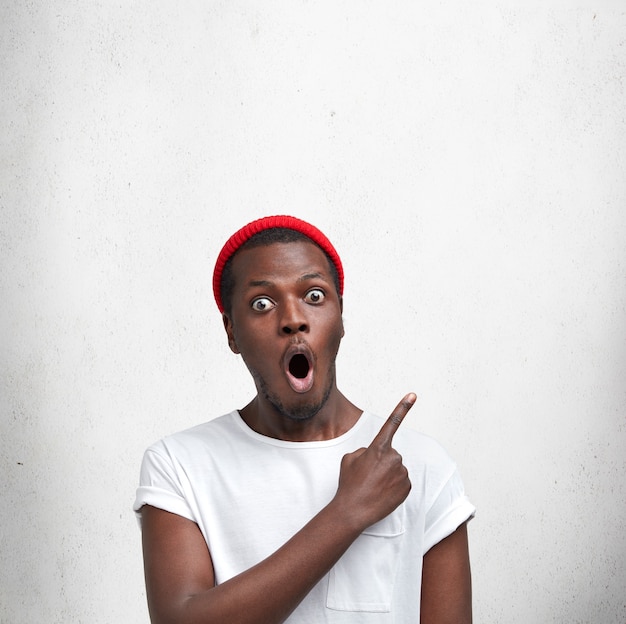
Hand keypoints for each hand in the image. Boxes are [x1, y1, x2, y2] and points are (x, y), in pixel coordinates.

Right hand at [334, 393, 415, 531]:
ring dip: (388, 475)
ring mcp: (402, 473)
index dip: (403, 407)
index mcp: (378, 448)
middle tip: (368, 476)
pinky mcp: (407, 487)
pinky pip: (402, 482)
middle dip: (382, 463)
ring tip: (374, 486)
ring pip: (396, 469)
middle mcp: (394, 458)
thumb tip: (375, 454)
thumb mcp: (350, 459)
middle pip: (391, 454)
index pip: (392, 423)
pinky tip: (382, 493)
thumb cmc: (349, 484)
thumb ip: (365, 450)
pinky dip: (394, 487)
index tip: (413, 395)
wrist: (353, 511)